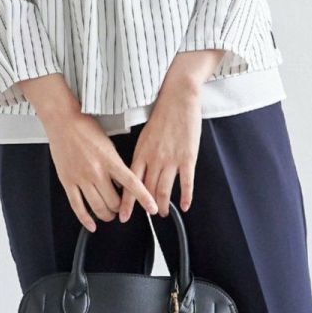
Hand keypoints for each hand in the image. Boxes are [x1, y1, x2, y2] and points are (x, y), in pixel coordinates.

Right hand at [43, 106, 158, 231]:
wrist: (63, 121)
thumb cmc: (86, 128)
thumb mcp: (109, 144)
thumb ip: (117, 164)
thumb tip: (126, 181)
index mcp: (110, 160)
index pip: (132, 183)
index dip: (143, 198)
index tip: (152, 208)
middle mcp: (96, 171)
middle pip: (114, 201)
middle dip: (120, 208)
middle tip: (121, 208)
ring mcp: (81, 178)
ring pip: (97, 207)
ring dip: (106, 215)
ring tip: (109, 214)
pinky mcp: (67, 182)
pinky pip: (77, 206)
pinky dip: (85, 219)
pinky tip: (91, 225)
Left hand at [118, 81, 203, 220]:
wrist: (178, 97)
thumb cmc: (162, 113)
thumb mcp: (145, 135)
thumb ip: (142, 154)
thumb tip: (138, 170)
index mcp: (140, 152)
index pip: (130, 183)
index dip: (127, 202)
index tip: (123, 216)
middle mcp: (154, 159)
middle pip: (147, 190)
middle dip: (147, 207)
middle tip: (149, 215)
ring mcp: (171, 159)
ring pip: (164, 190)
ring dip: (164, 205)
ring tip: (163, 213)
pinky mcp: (188, 157)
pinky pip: (186, 182)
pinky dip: (185, 196)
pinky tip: (185, 206)